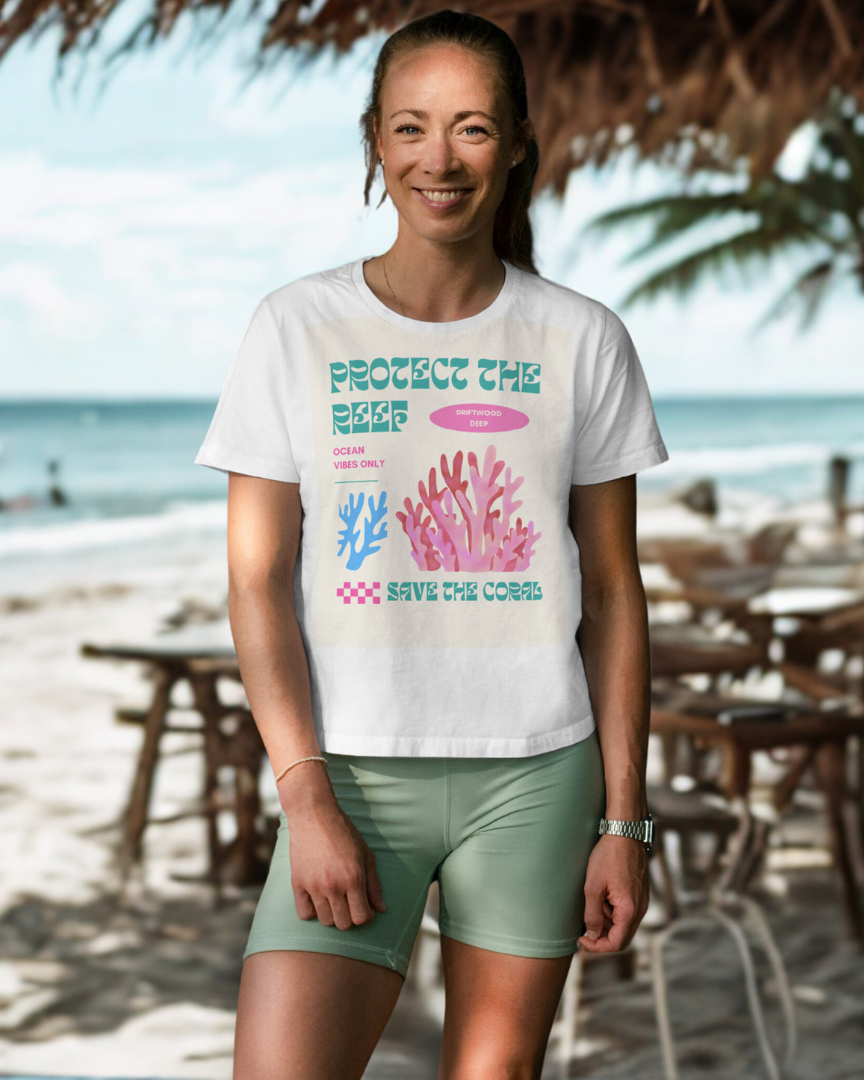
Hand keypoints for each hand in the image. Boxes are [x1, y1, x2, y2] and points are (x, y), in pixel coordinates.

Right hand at [280, 770, 386, 930]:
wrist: (313, 815)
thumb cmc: (344, 833)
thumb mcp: (366, 854)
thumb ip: (374, 884)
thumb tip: (381, 910)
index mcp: (353, 878)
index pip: (361, 917)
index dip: (366, 916)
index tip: (365, 907)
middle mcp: (333, 886)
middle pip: (344, 924)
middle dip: (350, 917)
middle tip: (350, 903)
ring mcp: (313, 886)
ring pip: (325, 921)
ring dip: (333, 915)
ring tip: (335, 899)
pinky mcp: (297, 884)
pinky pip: (304, 914)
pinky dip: (313, 912)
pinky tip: (319, 899)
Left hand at [577, 834, 648, 952]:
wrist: (625, 833)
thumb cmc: (609, 857)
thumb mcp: (593, 887)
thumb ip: (593, 915)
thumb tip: (592, 936)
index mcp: (629, 911)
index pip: (616, 944)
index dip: (597, 946)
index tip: (582, 939)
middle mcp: (640, 910)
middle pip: (621, 937)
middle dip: (601, 936)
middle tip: (584, 926)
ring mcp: (642, 902)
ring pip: (623, 925)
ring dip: (606, 921)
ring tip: (594, 901)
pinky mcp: (639, 894)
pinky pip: (626, 912)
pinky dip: (612, 911)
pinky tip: (601, 895)